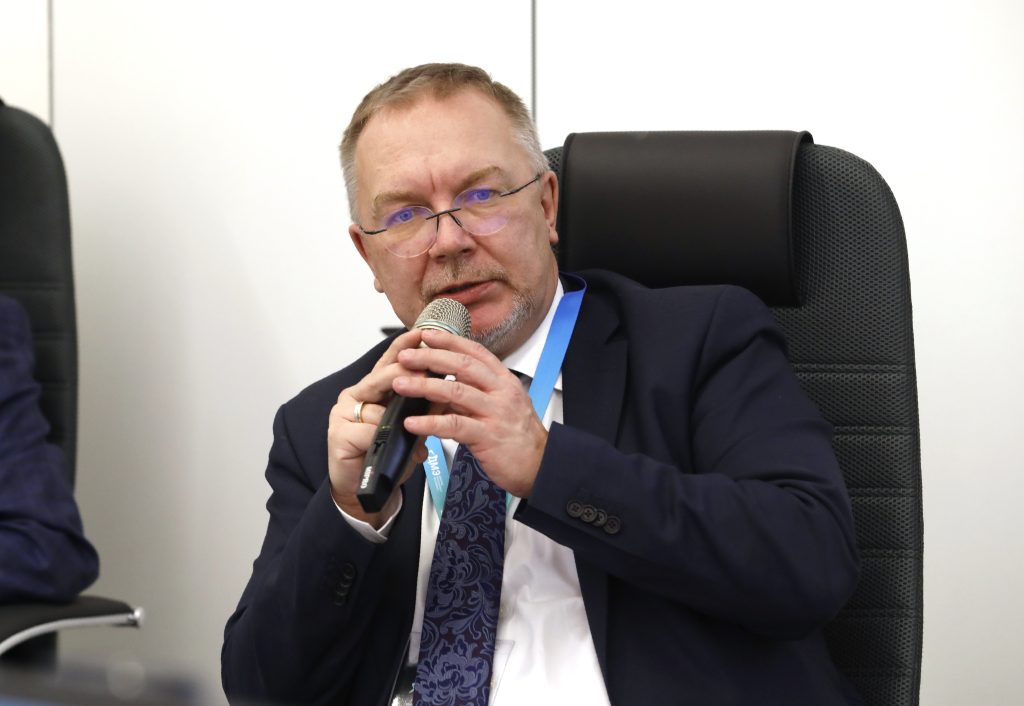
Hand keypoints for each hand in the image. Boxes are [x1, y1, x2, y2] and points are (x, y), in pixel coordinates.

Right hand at [327, 330, 429, 526]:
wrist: (367, 490)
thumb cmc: (388, 455)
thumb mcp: (411, 427)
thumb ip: (423, 406)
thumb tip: (447, 389)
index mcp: (371, 390)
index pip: (389, 363)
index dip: (404, 348)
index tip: (422, 334)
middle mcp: (354, 397)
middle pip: (379, 378)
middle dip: (404, 371)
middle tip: (424, 368)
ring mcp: (342, 416)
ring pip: (374, 405)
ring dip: (396, 411)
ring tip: (412, 413)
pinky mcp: (338, 437)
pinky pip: (367, 432)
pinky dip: (383, 436)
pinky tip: (392, 443)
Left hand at [392, 328, 547, 497]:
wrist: (540, 465)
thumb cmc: (518, 437)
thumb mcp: (500, 406)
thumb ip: (474, 393)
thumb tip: (442, 386)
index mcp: (503, 381)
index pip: (474, 352)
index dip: (449, 341)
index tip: (427, 334)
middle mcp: (501, 392)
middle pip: (462, 366)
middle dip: (430, 358)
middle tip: (405, 356)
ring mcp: (495, 413)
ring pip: (456, 392)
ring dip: (423, 386)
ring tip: (400, 384)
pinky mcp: (488, 436)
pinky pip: (454, 426)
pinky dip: (430, 423)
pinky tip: (413, 422)